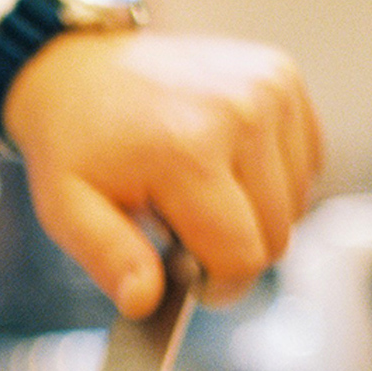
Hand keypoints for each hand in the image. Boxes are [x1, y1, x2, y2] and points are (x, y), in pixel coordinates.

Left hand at [4, 30, 322, 317]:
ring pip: (297, 203)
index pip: (243, 257)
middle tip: (184, 234)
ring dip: (255, 216)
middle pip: (277, 235)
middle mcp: (241, 114)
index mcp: (187, 151)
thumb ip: (109, 259)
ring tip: (199, 195)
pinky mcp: (282, 76)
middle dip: (234, 252)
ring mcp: (269, 89)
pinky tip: (225, 169)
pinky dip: (272, 180)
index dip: (217, 285)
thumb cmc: (75, 144)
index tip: (187, 278)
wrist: (81, 69)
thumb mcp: (67, 210)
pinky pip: (304, 163)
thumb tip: (145, 301)